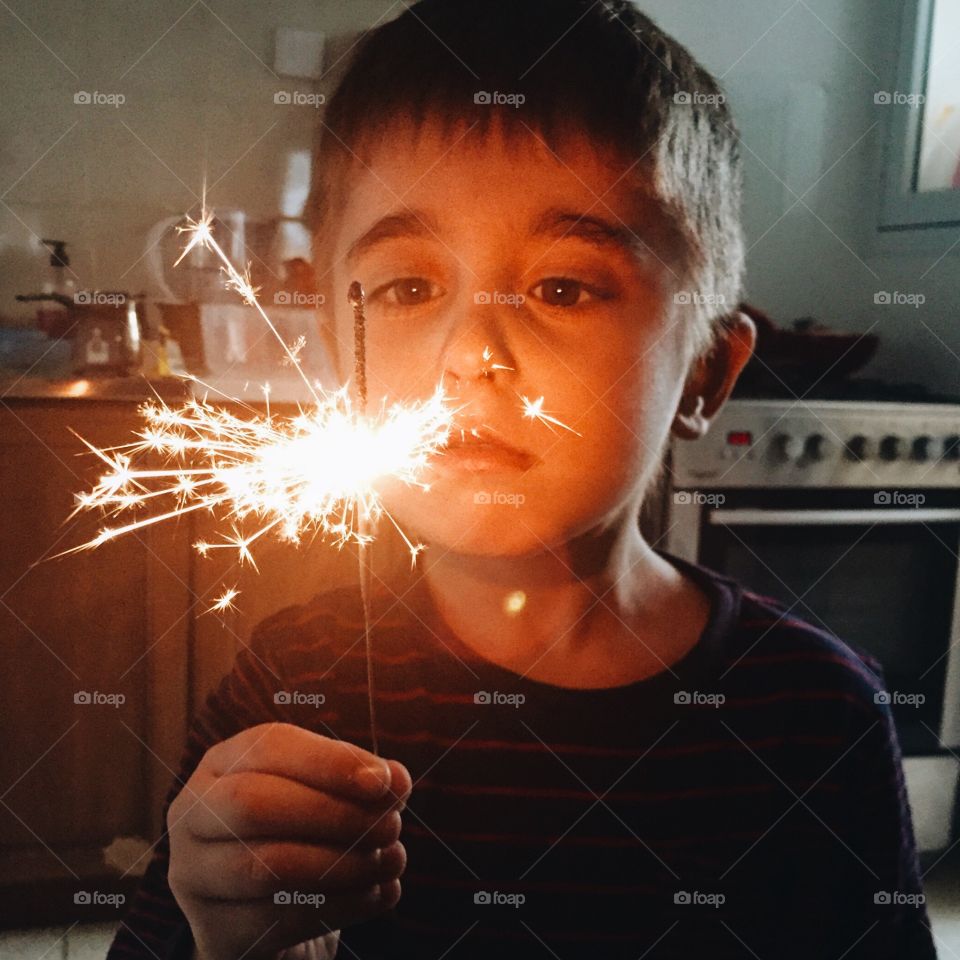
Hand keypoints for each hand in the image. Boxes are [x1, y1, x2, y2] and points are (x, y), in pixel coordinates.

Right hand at [167, 723, 410, 959]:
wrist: (270, 910)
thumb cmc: (303, 831)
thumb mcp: (327, 793)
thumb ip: (360, 781)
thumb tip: (394, 780)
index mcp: (223, 763)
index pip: (270, 747)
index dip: (330, 762)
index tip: (385, 781)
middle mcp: (193, 813)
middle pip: (254, 805)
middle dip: (334, 813)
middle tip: (392, 826)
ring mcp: (193, 875)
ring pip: (266, 867)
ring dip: (344, 864)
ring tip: (393, 860)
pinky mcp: (213, 930)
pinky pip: (277, 920)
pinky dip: (340, 906)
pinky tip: (377, 894)